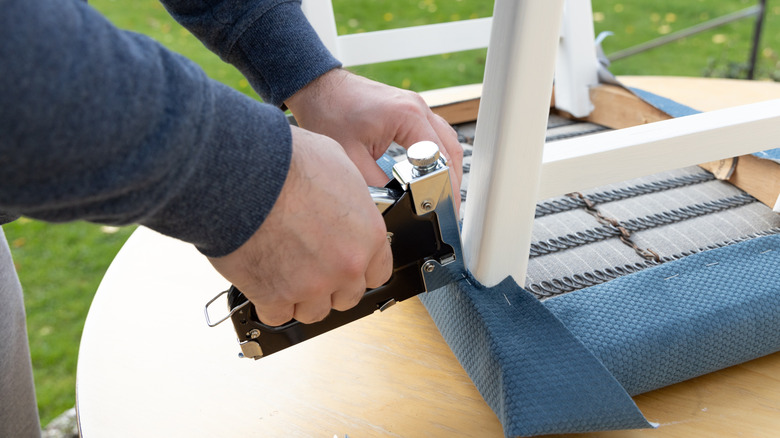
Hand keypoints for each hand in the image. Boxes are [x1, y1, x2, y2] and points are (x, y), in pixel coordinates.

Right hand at [207, 126, 392, 325]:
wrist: (244, 173)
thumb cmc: (286, 162)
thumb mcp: (338, 165)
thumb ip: (348, 198)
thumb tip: (343, 200)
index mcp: (368, 235)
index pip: (378, 272)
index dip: (359, 269)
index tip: (345, 265)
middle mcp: (345, 265)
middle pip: (347, 296)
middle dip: (330, 285)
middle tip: (310, 267)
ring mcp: (312, 285)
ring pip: (313, 312)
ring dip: (300, 297)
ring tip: (283, 273)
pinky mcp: (275, 296)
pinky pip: (277, 316)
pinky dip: (269, 303)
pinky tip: (263, 282)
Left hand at [285, 69, 462, 210]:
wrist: (318, 88)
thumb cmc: (329, 113)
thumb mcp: (350, 158)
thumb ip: (376, 184)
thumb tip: (395, 205)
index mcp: (407, 116)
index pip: (439, 157)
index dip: (444, 185)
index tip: (444, 207)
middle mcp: (417, 108)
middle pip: (451, 149)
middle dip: (452, 180)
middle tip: (448, 207)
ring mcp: (416, 107)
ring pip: (447, 141)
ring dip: (448, 167)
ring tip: (443, 193)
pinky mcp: (410, 110)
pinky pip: (435, 134)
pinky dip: (438, 155)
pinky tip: (431, 172)